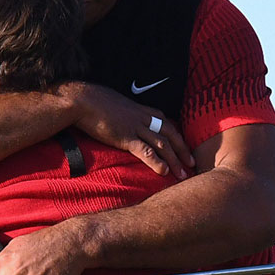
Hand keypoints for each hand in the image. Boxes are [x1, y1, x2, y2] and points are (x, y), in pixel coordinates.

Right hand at [57, 83, 193, 178]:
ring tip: (182, 174)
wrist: (83, 100)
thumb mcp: (117, 107)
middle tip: (191, 165)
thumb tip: (126, 122)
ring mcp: (136, 127)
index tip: (184, 149)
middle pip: (170, 135)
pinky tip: (163, 172)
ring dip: (174, 160)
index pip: (167, 124)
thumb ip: (127, 115)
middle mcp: (144, 118)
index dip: (178, 138)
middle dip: (182, 151)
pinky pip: (146, 151)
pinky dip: (156, 162)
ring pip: (163, 144)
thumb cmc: (96, 103)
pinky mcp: (126, 137)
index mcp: (143, 110)